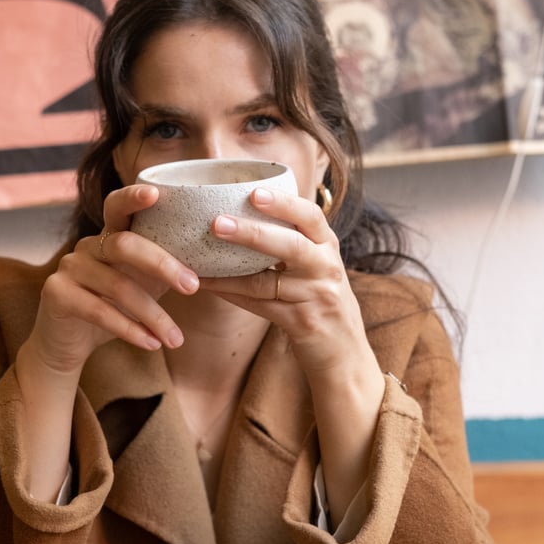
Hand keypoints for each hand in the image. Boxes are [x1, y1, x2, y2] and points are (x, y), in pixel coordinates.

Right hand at [28, 183, 200, 374]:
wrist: (68, 344)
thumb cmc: (114, 309)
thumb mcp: (143, 285)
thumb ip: (165, 269)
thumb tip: (211, 262)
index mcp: (108, 237)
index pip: (117, 206)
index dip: (133, 197)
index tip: (157, 194)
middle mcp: (86, 246)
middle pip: (125, 244)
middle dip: (163, 266)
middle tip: (193, 287)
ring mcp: (69, 268)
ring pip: (117, 286)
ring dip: (153, 315)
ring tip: (176, 339)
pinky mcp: (57, 294)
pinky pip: (99, 311)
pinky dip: (130, 330)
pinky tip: (152, 343)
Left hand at [199, 187, 378, 382]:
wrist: (344, 350)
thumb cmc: (321, 298)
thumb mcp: (316, 264)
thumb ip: (292, 239)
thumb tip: (246, 208)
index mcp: (327, 246)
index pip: (311, 216)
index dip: (283, 203)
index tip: (254, 192)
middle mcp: (325, 268)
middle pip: (290, 246)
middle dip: (253, 233)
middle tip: (218, 223)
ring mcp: (316, 297)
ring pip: (267, 281)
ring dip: (230, 271)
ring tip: (199, 258)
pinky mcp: (302, 323)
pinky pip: (259, 306)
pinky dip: (232, 294)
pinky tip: (209, 284)